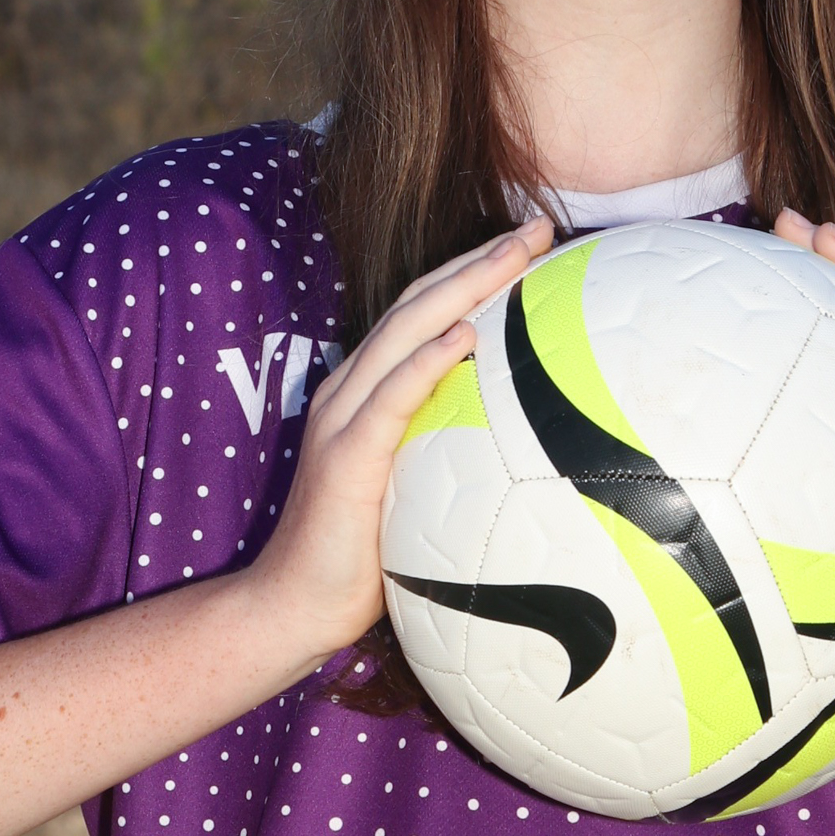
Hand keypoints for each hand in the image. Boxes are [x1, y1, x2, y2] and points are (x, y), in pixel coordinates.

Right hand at [254, 217, 553, 675]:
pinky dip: (427, 361)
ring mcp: (343, 418)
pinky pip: (391, 398)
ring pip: (406, 332)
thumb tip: (529, 459)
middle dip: (481, 260)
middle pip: (420, 304)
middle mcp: (352, 391)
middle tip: (539, 229)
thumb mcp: (421, 493)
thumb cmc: (365, 560)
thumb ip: (454, 458)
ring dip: (464, 288)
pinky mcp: (345, 456)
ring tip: (516, 256)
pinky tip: (467, 334)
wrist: (295, 606)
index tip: (534, 248)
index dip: (475, 274)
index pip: (426, 315)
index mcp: (369, 394)